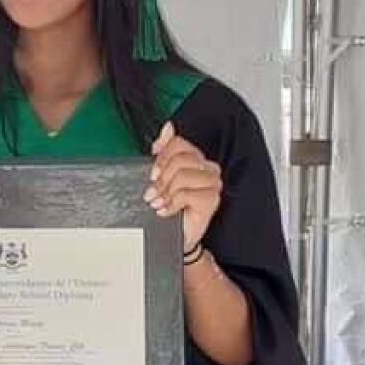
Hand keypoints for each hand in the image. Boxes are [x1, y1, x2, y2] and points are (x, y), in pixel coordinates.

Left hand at [143, 121, 222, 252]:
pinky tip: (167, 210)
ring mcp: (212, 183)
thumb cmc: (169, 208)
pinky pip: (186, 194)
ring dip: (165, 193)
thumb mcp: (161, 177)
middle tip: (152, 193)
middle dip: (161, 179)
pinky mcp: (212, 199)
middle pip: (180, 159)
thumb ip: (164, 151)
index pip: (178, 143)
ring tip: (159, 203)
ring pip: (182, 176)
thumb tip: (168, 127)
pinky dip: (171, 204)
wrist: (175, 237)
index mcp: (195, 159)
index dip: (161, 157)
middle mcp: (206, 168)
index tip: (152, 173)